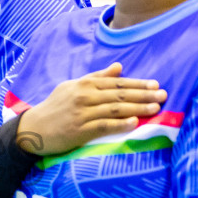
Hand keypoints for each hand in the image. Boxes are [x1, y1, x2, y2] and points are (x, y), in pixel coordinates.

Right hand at [15, 63, 165, 157]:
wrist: (34, 128)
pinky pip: (104, 126)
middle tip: (162, 95)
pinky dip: (119, 124)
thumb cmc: (56, 107)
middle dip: (143, 95)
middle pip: (119, 94)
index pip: (116, 83)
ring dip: (137, 108)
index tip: (155, 84)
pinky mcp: (80, 131)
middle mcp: (84, 96)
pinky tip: (133, 123)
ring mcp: (82, 114)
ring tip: (155, 109)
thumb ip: (97, 77)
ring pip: (115, 109)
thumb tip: (119, 67)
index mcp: (84, 84)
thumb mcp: (73, 86)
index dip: (137, 83)